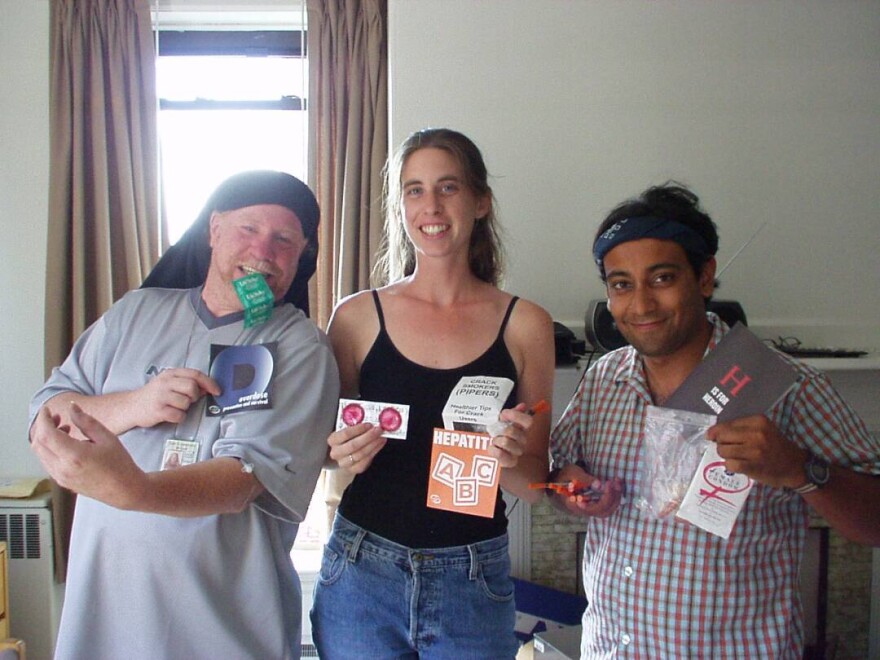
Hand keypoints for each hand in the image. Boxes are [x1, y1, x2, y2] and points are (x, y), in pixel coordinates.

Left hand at [30, 403, 145, 508]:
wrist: (124, 490)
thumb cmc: (120, 464)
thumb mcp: (107, 437)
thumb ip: (86, 421)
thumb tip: (72, 407)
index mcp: (74, 455)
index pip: (46, 434)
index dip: (43, 419)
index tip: (47, 409)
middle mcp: (62, 469)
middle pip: (38, 444)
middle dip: (43, 427)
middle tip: (56, 417)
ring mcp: (60, 477)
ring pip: (40, 454)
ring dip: (46, 438)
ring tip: (65, 429)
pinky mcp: (62, 482)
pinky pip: (47, 462)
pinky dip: (50, 449)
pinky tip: (66, 444)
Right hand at [133, 368, 220, 427]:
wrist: (131, 406)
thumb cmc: (154, 395)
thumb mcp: (169, 384)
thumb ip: (187, 383)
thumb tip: (208, 388)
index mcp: (170, 374)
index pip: (195, 374)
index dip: (209, 383)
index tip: (217, 391)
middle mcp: (165, 383)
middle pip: (192, 387)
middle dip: (195, 396)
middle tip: (188, 400)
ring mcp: (160, 396)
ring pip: (186, 403)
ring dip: (184, 407)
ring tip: (174, 407)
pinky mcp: (158, 410)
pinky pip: (179, 415)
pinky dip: (178, 417)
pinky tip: (170, 414)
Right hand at [327, 423, 386, 473]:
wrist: (344, 456)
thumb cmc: (347, 440)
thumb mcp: (346, 430)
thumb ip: (355, 426)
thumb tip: (370, 420)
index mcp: (333, 440)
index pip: (345, 434)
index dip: (358, 429)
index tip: (369, 425)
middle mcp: (336, 452)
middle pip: (353, 445)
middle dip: (368, 437)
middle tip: (378, 430)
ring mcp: (343, 463)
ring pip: (360, 454)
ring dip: (373, 444)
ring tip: (381, 437)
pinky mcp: (353, 470)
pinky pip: (365, 462)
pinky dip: (374, 452)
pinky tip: (379, 445)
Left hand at [488, 403, 532, 468]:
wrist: (483, 451)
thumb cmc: (494, 434)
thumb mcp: (500, 421)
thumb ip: (510, 414)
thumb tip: (523, 406)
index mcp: (521, 429)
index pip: (528, 421)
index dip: (517, 416)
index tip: (504, 413)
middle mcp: (522, 440)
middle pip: (514, 431)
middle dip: (501, 430)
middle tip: (495, 432)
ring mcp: (516, 452)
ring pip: (506, 442)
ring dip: (496, 440)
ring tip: (493, 441)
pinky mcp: (509, 462)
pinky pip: (503, 456)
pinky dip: (494, 450)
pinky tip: (491, 448)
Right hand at [554, 463, 623, 517]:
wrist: (559, 483)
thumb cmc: (564, 477)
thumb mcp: (570, 472)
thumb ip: (583, 478)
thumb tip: (599, 485)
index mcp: (574, 504)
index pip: (592, 509)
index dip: (604, 499)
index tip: (607, 482)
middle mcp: (583, 511)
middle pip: (602, 512)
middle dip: (613, 497)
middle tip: (615, 481)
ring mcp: (590, 509)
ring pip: (607, 510)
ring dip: (616, 497)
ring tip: (617, 481)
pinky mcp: (594, 505)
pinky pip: (608, 506)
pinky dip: (615, 496)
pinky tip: (616, 483)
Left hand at [708, 414, 806, 488]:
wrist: (795, 466)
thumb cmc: (775, 445)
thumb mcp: (762, 429)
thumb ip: (740, 427)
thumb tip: (712, 432)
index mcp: (758, 421)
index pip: (726, 424)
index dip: (716, 432)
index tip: (712, 436)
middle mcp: (757, 434)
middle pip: (721, 437)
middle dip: (720, 443)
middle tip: (729, 448)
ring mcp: (755, 451)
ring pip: (723, 451)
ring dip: (725, 456)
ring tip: (736, 457)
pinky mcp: (753, 466)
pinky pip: (729, 465)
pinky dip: (730, 466)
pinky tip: (738, 465)